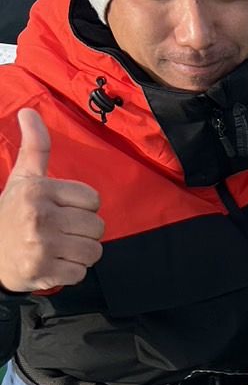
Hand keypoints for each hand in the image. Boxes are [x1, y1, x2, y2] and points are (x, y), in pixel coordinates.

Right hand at [0, 108, 103, 291]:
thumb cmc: (13, 213)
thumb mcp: (23, 177)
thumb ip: (35, 147)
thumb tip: (29, 112)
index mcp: (38, 190)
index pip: (93, 200)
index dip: (82, 207)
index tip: (62, 209)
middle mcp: (40, 217)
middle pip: (97, 227)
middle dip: (83, 231)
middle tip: (60, 231)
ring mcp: (42, 246)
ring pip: (93, 251)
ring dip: (81, 253)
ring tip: (59, 247)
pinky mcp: (45, 271)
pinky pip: (82, 272)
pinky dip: (72, 271)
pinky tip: (54, 263)